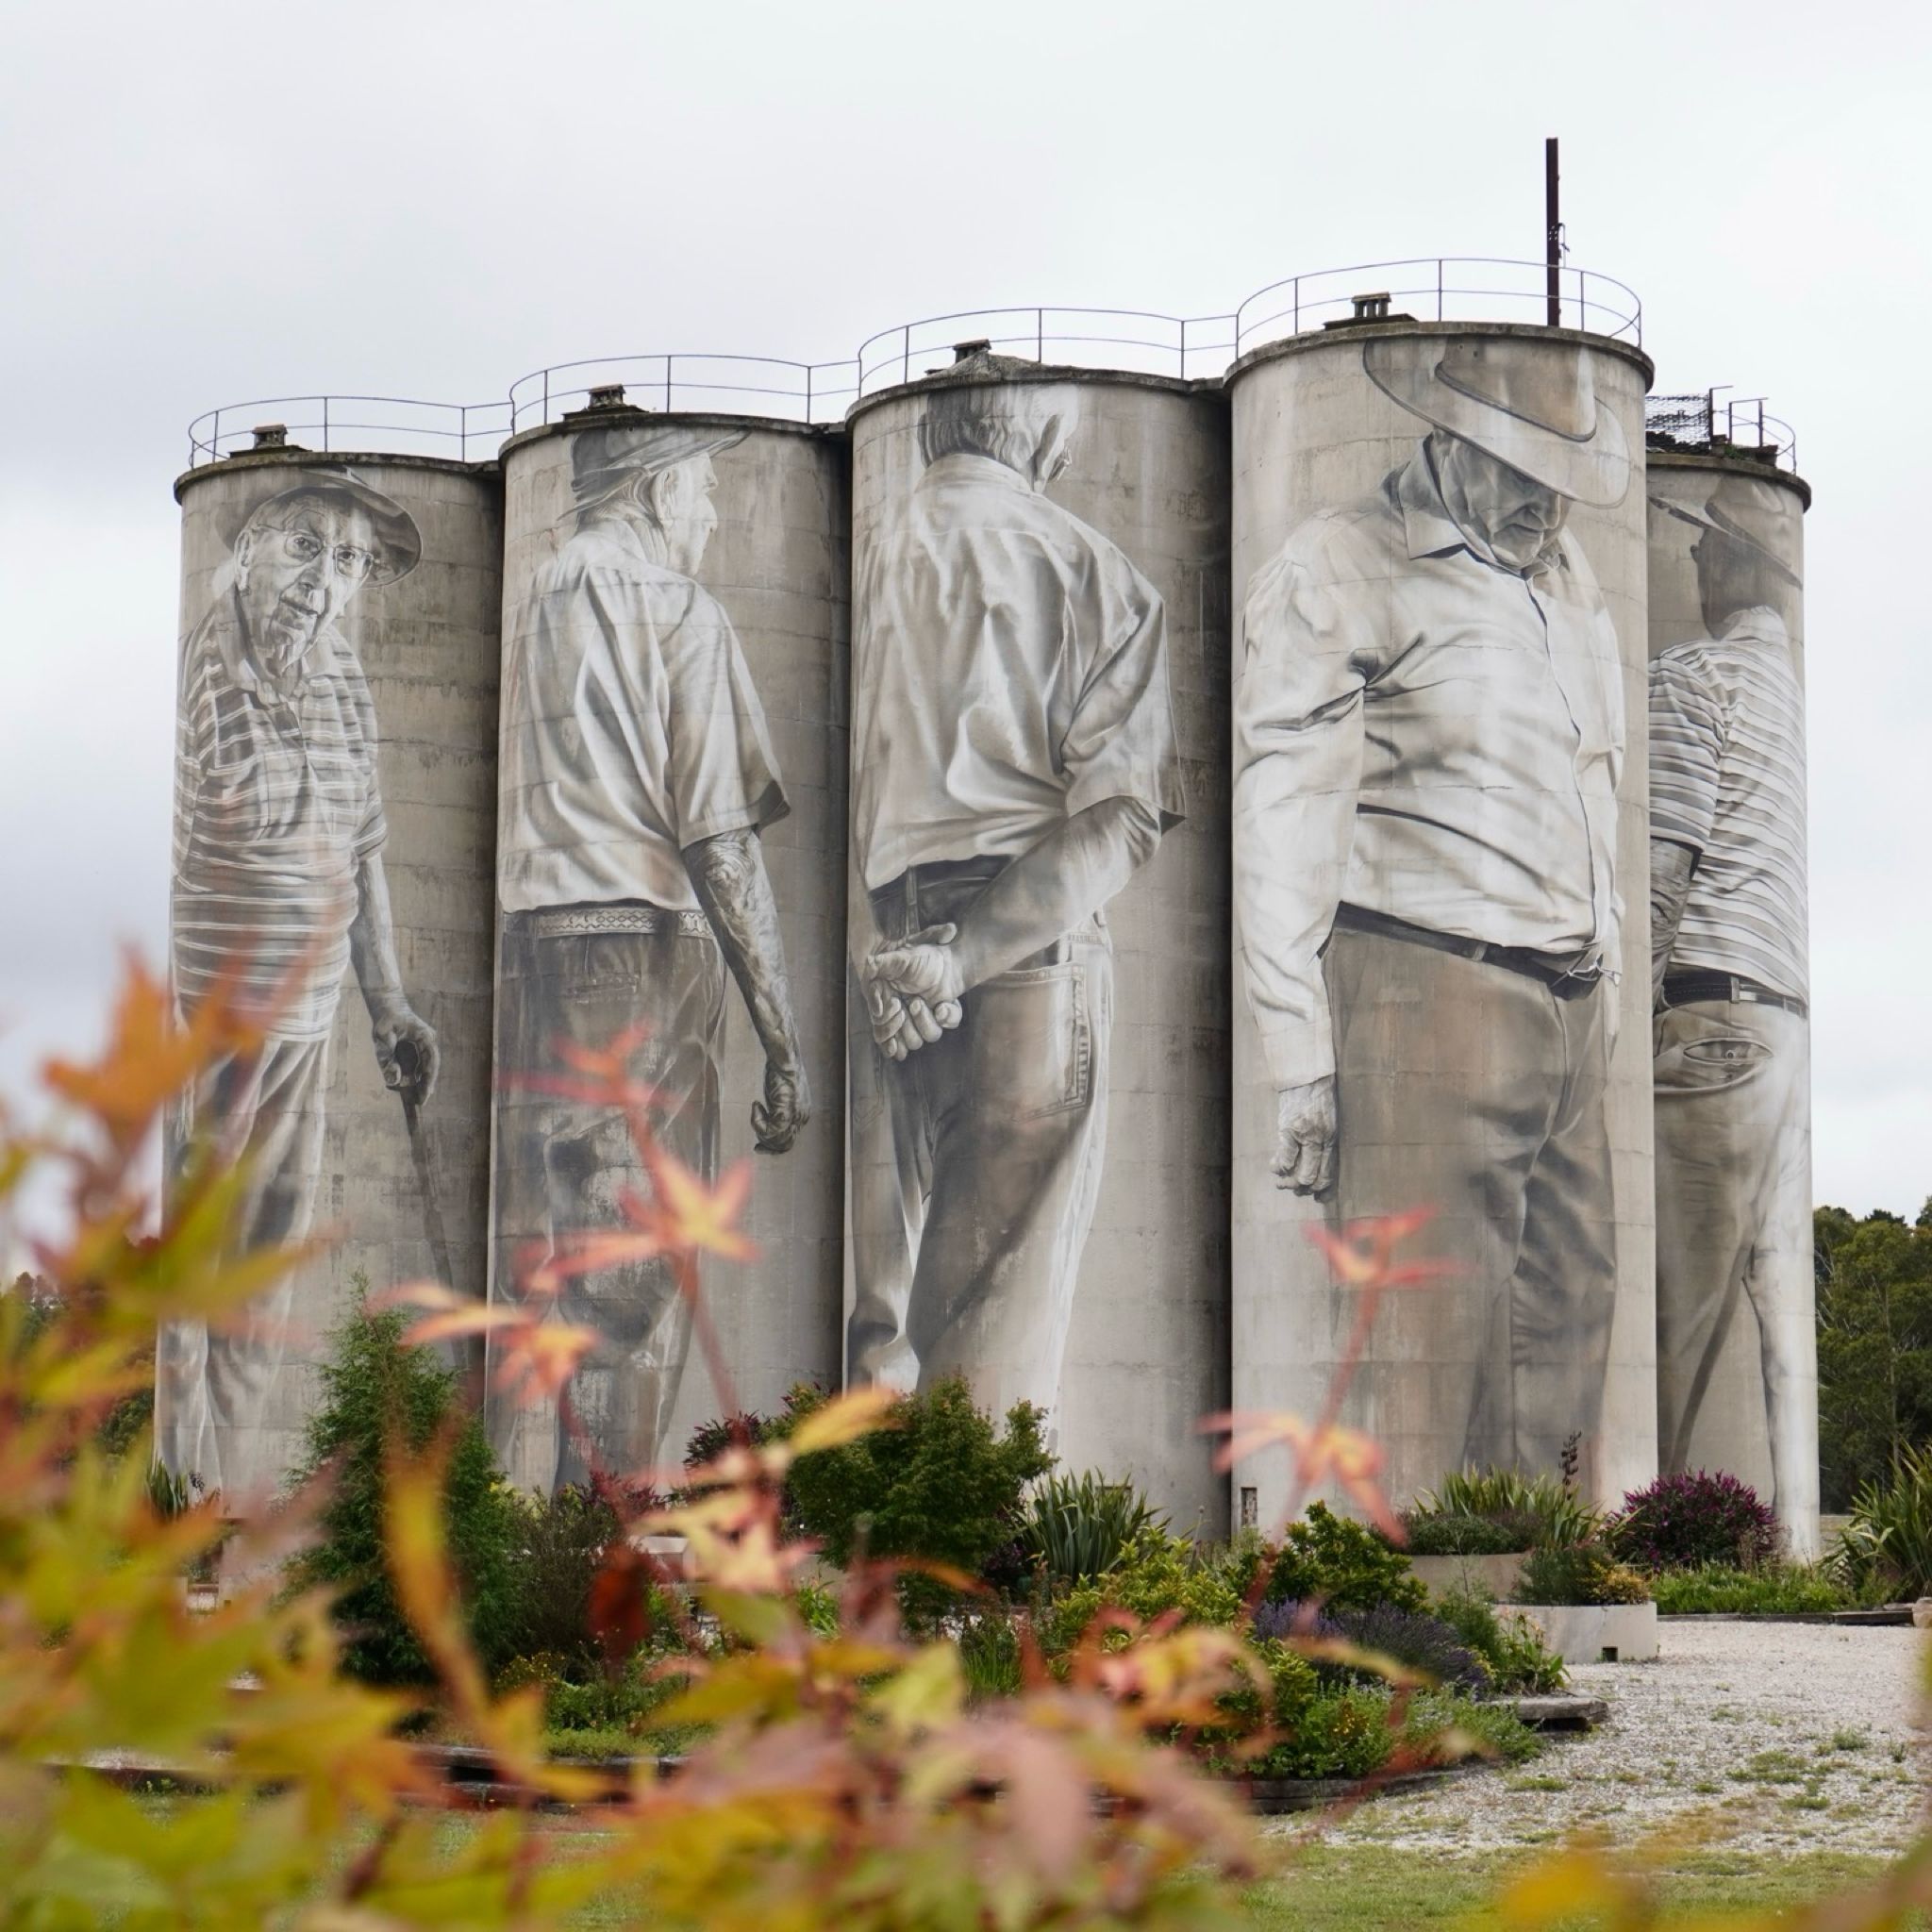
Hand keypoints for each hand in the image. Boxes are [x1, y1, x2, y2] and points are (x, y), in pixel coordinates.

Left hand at [371, 999, 438, 1105]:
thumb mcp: (382, 1037)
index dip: (429, 1080)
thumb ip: (387, 1057)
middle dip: (427, 1084)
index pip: (432, 1062)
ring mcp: (425, 1043)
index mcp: (425, 1037)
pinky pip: (420, 1063)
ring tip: (418, 1097)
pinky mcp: (418, 1046)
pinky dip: (417, 1074)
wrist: (387, 1004)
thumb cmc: (385, 1019)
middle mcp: (428, 1041)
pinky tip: (411, 1084)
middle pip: (431, 1066)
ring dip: (422, 1080)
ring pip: (427, 1066)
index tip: (425, 1096)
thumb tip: (393, 1080)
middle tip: (421, 1102)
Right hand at [753, 1053, 810, 1153]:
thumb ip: (778, 1109)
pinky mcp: (786, 1112)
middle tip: (756, 1140)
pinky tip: (756, 1106)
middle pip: (785, 1145)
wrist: (784, 1059)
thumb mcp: (781, 1095)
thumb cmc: (780, 1072)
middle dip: (767, 1144)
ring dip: (761, 1132)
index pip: (790, 1141)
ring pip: (778, 1141)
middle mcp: (801, 1118)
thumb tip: (768, 1119)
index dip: (773, 1146)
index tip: (759, 1145)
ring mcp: (795, 1116)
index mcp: (802, 1115)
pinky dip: (758, 1123)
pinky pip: (771, 1130)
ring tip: (756, 1113)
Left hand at [864, 925, 963, 1060]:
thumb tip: (951, 930)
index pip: (951, 1017)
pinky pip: (892, 1046)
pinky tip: (890, 1042)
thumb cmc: (902, 952)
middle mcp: (924, 1014)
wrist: (878, 955)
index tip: (940, 1007)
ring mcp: (906, 1022)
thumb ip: (935, 934)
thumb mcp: (917, 942)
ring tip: (896, 1007)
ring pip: (913, 1041)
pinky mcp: (887, 1026)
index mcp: (937, 999)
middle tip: (913, 1002)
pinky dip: (892, 1045)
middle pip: (932, 1034)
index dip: (949, 1016)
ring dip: (906, 1029)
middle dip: (924, 1021)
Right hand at [1271, 1076, 1336, 1195]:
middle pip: (1315, 1177)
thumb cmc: (1319, 1098)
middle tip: (1297, 1189)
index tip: (1318, 1197)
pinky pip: (1285, 1156)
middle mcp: (1322, 1140)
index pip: (1330, 1173)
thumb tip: (1317, 1164)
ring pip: (1300, 1172)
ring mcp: (1305, 1135)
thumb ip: (1325, 1141)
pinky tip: (1277, 1168)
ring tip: (1283, 1183)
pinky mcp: (1289, 1129)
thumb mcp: (1330, 1121)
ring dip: (1289, 1182)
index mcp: (1333, 1139)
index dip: (1323, 1190)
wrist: (1307, 1076)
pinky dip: (1280, 1167)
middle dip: (1304, 1188)